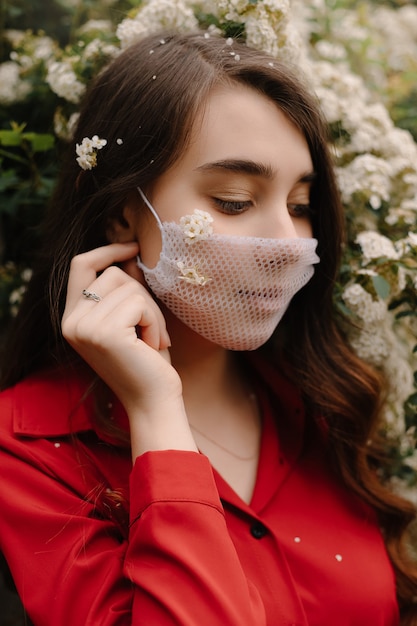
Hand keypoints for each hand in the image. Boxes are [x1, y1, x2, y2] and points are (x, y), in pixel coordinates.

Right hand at [62, 242, 182, 416]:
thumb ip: (125, 289)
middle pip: (113, 274)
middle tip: (153, 328)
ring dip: (152, 312)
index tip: (134, 246)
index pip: (80, 266)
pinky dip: (155, 321)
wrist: (153, 402)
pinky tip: (152, 346)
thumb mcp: (132, 320)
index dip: (107, 250)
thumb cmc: (146, 362)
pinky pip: (139, 303)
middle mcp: (71, 322)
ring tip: (152, 340)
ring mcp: (84, 327)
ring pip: (130, 287)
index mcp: (72, 319)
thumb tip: (130, 253)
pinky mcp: (104, 332)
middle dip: (142, 295)